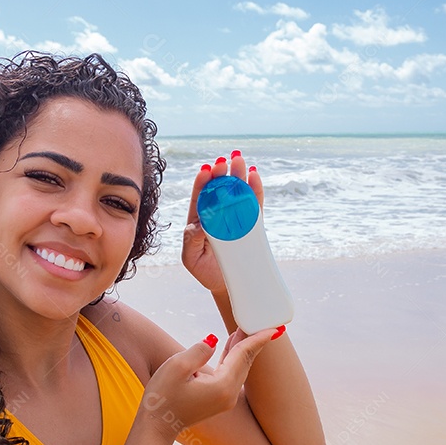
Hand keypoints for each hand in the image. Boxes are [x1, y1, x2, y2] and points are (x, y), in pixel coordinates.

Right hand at [138, 328, 276, 438]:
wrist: (157, 426)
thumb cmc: (162, 397)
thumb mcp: (176, 367)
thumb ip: (198, 350)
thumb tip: (213, 340)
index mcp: (222, 385)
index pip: (242, 355)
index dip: (256, 339)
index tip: (273, 328)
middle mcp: (228, 394)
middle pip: (245, 362)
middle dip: (253, 341)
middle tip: (260, 322)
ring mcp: (224, 399)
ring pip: (239, 368)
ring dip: (243, 349)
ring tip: (245, 329)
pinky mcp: (217, 400)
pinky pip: (231, 375)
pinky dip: (234, 359)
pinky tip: (231, 347)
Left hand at [182, 150, 264, 294]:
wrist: (227, 285)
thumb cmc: (204, 271)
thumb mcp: (190, 258)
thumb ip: (190, 241)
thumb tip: (195, 226)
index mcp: (199, 220)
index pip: (200, 197)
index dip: (202, 183)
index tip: (206, 170)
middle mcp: (217, 215)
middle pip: (219, 190)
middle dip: (221, 174)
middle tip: (224, 161)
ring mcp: (235, 218)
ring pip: (237, 192)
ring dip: (238, 175)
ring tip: (239, 159)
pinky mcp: (251, 224)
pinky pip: (254, 204)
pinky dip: (255, 189)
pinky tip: (254, 175)